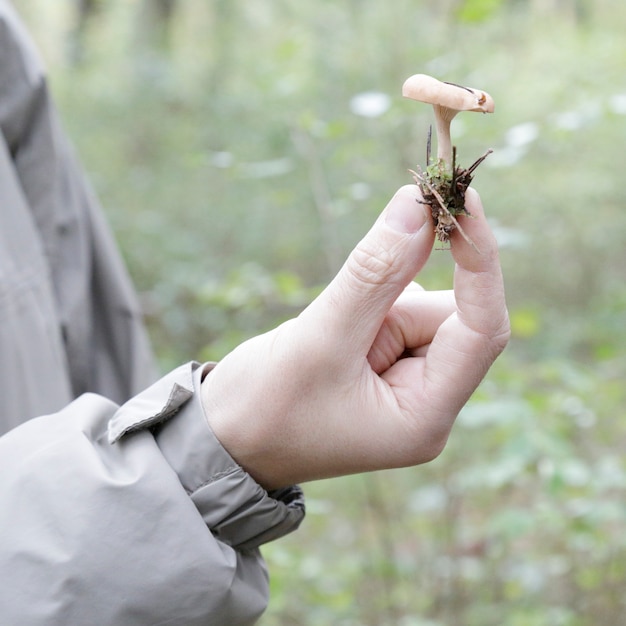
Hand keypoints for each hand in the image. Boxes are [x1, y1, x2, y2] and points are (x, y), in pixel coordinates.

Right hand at [201, 185, 509, 489]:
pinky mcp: (384, 365)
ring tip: (322, 343)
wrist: (227, 440)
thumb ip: (372, 274)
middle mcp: (428, 402)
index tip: (466, 200)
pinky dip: (363, 306)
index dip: (480, 263)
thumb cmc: (265, 408)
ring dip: (372, 304)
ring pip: (415, 309)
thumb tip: (416, 205)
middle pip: (445, 317)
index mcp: (425, 416)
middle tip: (339, 319)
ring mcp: (406, 385)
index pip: (481, 330)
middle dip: (395, 298)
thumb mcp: (319, 339)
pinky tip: (326, 337)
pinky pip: (392, 311)